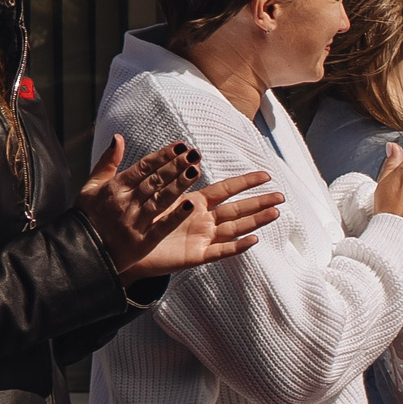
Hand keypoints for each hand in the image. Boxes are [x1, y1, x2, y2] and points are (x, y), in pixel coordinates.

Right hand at [76, 136, 207, 272]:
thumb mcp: (91, 186)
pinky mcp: (141, 242)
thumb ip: (107, 162)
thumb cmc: (86, 217)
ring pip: (160, 200)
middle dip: (175, 166)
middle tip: (194, 154)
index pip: (143, 167)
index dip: (163, 155)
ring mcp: (134, 222)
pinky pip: (161, 227)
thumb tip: (118, 138)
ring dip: (179, 185)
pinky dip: (175, 216)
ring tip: (195, 171)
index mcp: (114, 188)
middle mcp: (125, 203)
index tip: (181, 146)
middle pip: (155, 181)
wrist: (78, 252)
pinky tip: (190, 206)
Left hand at [120, 170, 284, 277]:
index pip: (226, 189)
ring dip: (256, 221)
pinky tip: (253, 240)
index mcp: (194, 203)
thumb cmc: (134, 221)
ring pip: (235, 228)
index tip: (265, 175)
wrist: (121, 250)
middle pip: (237, 209)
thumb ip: (160, 171)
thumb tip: (175, 147)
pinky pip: (220, 251)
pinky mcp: (196, 256)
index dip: (246, 182)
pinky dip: (237, 247)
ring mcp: (202, 238)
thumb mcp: (146, 192)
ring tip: (276, 213)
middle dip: (259, 202)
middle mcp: (203, 220)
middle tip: (281, 196)